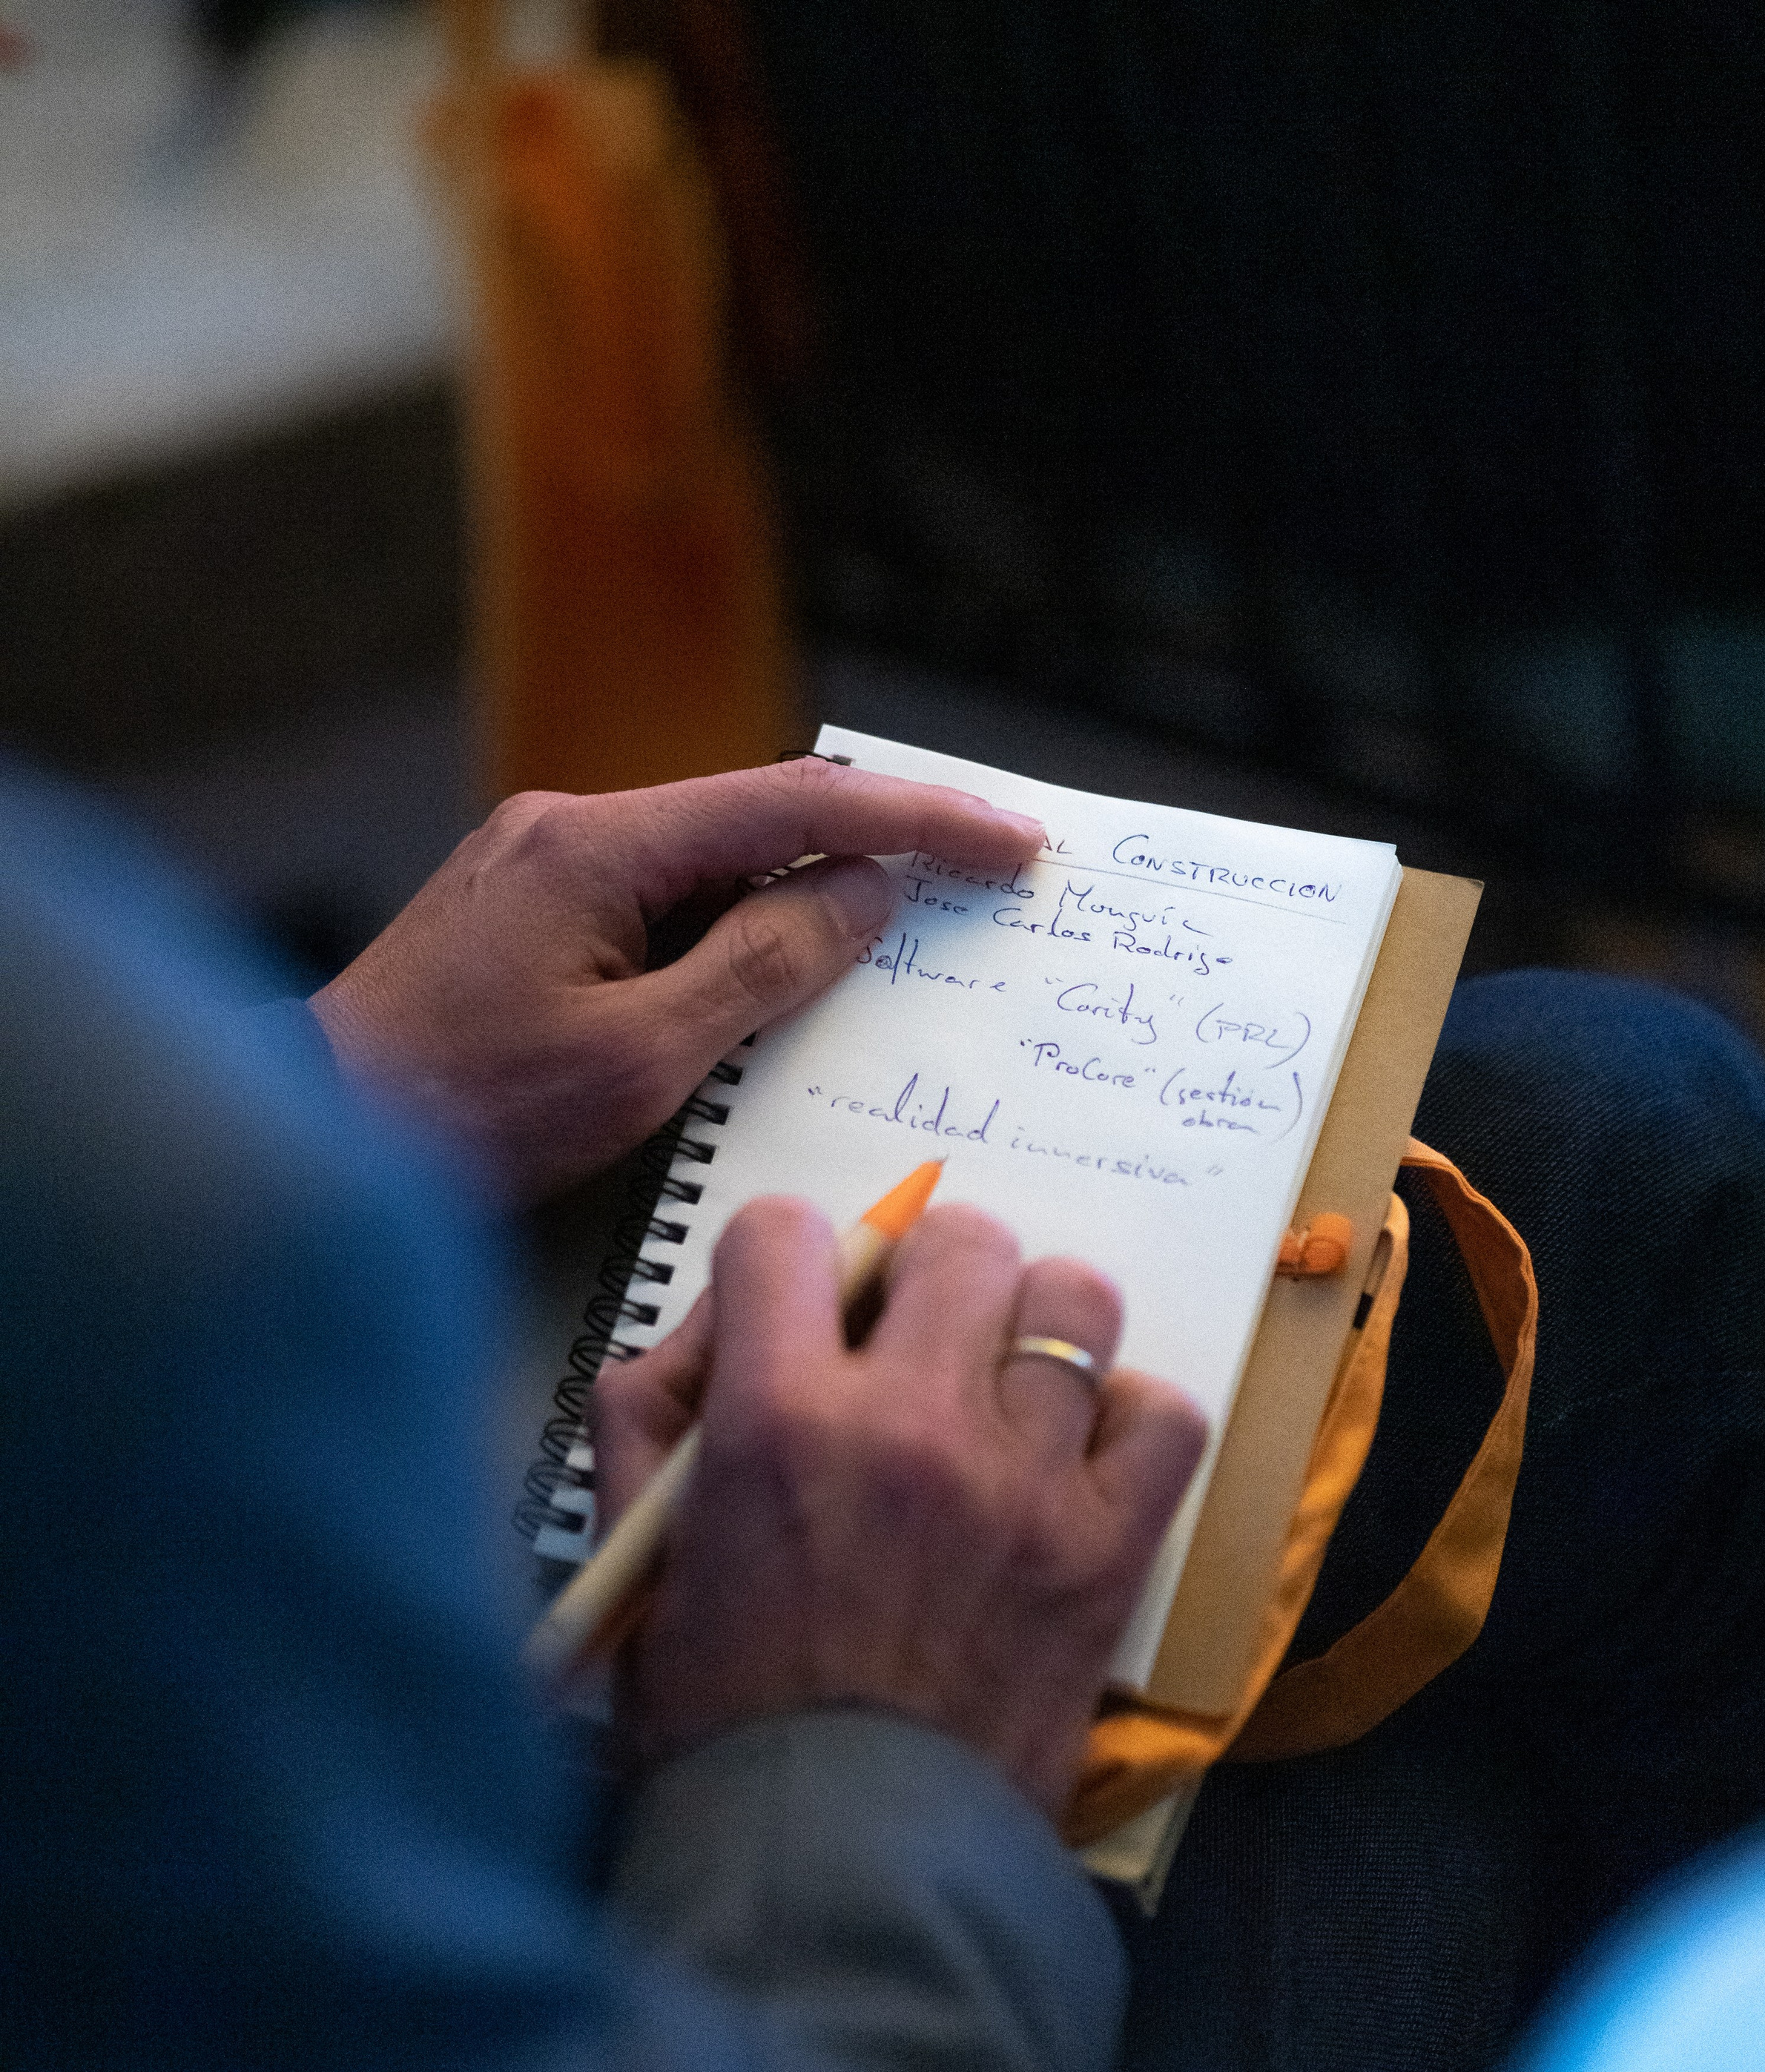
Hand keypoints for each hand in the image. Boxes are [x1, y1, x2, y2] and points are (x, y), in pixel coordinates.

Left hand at [309, 758, 1045, 1202]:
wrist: (313, 1139)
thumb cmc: (462, 1112)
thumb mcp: (640, 1058)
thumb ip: (762, 966)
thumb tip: (862, 894)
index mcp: (599, 846)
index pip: (797, 803)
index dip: (923, 820)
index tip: (1015, 842)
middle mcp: (571, 831)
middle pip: (761, 819)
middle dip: (883, 846)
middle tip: (989, 878)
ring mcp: (547, 870)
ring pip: (716, 868)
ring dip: (810, 902)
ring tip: (907, 948)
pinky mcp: (535, 918)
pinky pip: (668, 909)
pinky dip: (742, 938)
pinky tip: (789, 984)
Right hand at [589, 1199, 1207, 1815]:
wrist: (838, 1866)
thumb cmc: (721, 1719)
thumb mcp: (638, 1555)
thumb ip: (653, 1415)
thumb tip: (719, 1323)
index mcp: (776, 1419)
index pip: (783, 1232)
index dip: (777, 1264)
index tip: (791, 1316)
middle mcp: (909, 1423)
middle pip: (956, 1238)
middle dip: (924, 1278)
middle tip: (910, 1349)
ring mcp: (1024, 1480)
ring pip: (1073, 1300)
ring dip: (1035, 1332)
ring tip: (1006, 1395)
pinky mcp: (1107, 1548)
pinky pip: (1163, 1415)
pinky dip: (1127, 1426)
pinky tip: (1075, 1467)